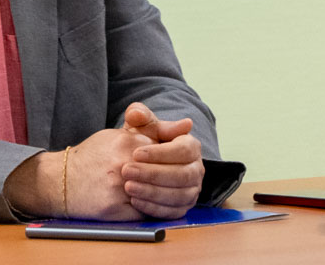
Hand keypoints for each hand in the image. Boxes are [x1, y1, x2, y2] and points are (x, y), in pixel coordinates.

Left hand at [119, 103, 204, 218]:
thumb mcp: (142, 127)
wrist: (141, 166)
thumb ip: (139, 115)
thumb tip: (138, 113)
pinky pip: (172, 212)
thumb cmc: (143, 143)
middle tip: (127, 171)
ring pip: (178, 195)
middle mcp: (196, 169)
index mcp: (191, 146)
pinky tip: (135, 201)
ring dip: (152, 192)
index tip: (136, 153)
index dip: (160, 153)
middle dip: (153, 174)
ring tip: (129, 187)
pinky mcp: (183, 208)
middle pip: (182, 174)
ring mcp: (192, 190)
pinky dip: (153, 208)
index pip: (183, 150)